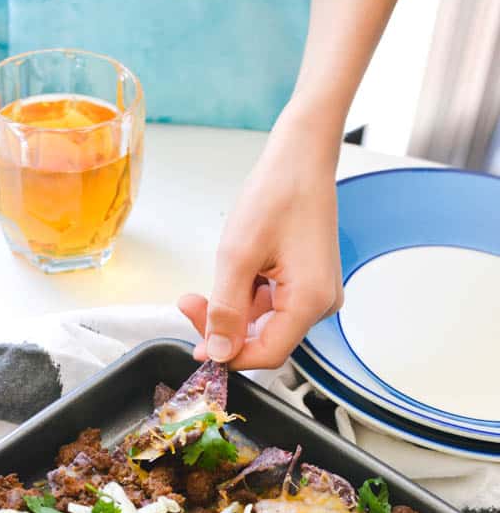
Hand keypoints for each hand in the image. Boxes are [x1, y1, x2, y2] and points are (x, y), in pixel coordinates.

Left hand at [179, 102, 342, 369]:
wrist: (301, 157)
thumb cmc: (278, 193)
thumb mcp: (238, 255)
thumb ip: (226, 310)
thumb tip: (218, 352)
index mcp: (311, 301)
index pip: (268, 354)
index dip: (230, 355)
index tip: (198, 348)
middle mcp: (321, 303)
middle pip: (265, 339)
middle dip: (225, 327)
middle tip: (190, 305)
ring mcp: (317, 294)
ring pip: (265, 322)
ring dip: (232, 309)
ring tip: (203, 287)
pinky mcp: (308, 283)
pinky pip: (272, 304)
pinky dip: (246, 297)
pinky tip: (232, 275)